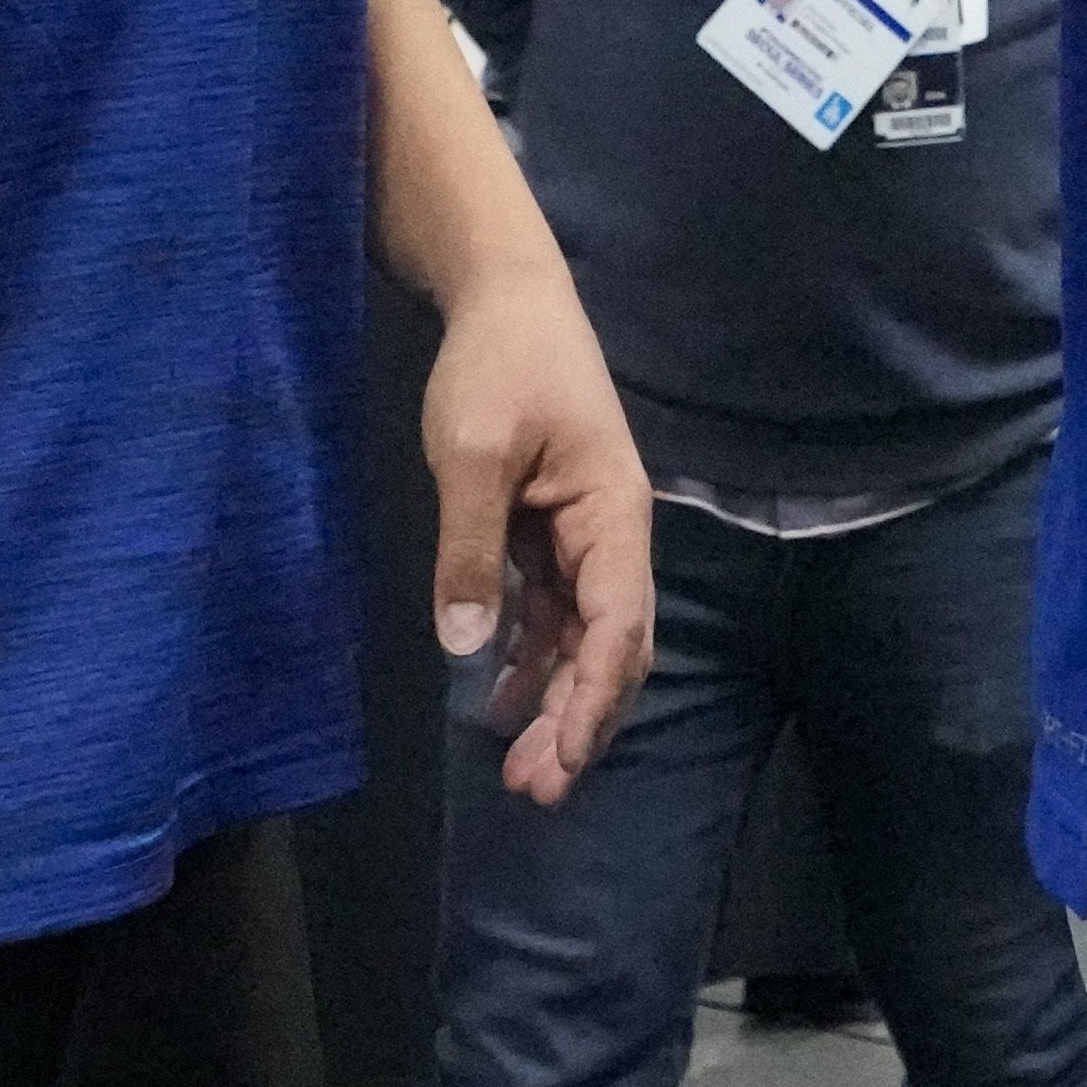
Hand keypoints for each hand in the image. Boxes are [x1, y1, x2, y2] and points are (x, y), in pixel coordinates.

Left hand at [420, 253, 656, 804]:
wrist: (505, 297)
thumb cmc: (498, 364)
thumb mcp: (472, 451)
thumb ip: (470, 549)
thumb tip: (468, 647)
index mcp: (613, 513)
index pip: (618, 625)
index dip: (592, 698)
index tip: (560, 759)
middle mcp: (611, 533)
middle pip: (613, 644)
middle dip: (583, 719)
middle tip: (535, 788)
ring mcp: (582, 534)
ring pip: (583, 636)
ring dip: (558, 700)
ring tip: (519, 766)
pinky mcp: (548, 529)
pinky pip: (551, 610)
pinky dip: (533, 658)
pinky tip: (502, 701)